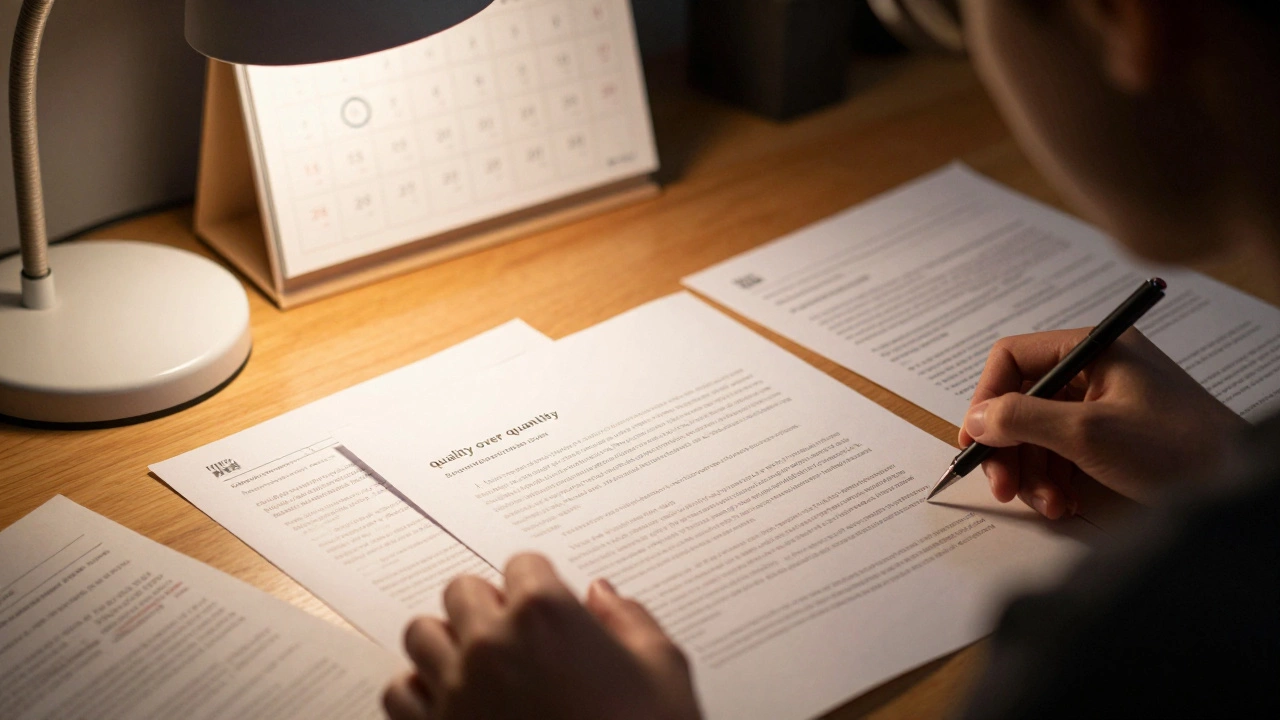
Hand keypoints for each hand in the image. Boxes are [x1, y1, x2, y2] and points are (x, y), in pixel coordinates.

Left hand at [383, 553, 701, 719]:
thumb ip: (631, 621)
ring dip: (447, 642)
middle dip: (487, 606)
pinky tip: (449, 702)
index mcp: (546, 615)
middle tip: (514, 633)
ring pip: (422, 634)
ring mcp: (455, 689)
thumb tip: (604, 596)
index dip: (540, 585)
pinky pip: (399, 692)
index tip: (550, 605)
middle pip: (462, 590)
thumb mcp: (664, 673)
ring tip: (477, 663)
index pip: (523, 564)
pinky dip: (419, 691)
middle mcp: (491, 643)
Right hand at [959, 328, 1247, 518]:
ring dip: (1032, 472)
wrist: (1236, 484)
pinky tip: (1063, 504)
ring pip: (1037, 433)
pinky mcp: (1110, 438)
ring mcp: (1102, 405)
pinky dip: (1053, 481)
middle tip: (1003, 486)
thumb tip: (977, 417)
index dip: (987, 398)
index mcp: (1093, 349)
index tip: (976, 440)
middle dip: (1009, 448)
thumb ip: (1024, 419)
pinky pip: (1060, 453)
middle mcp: (1095, 370)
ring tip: (1047, 504)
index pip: (1014, 358)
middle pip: (1021, 401)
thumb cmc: (1178, 449)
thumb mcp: (1089, 433)